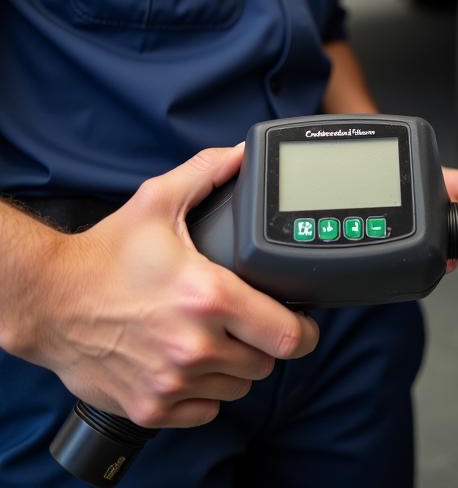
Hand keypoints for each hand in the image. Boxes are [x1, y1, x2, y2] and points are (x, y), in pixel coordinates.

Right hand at [24, 146, 318, 428]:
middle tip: (249, 320)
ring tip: (216, 337)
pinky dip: (207, 391)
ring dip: (236, 365)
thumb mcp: (157, 200)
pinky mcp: (151, 408)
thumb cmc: (104, 255)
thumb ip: (208, 172)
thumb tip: (243, 154)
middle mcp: (195, 345)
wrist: (48, 301)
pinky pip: (206, 409)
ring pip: (239, 387)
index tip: (300, 320)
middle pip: (267, 362)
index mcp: (209, 297)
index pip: (287, 334)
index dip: (303, 329)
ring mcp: (172, 382)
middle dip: (265, 341)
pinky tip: (191, 362)